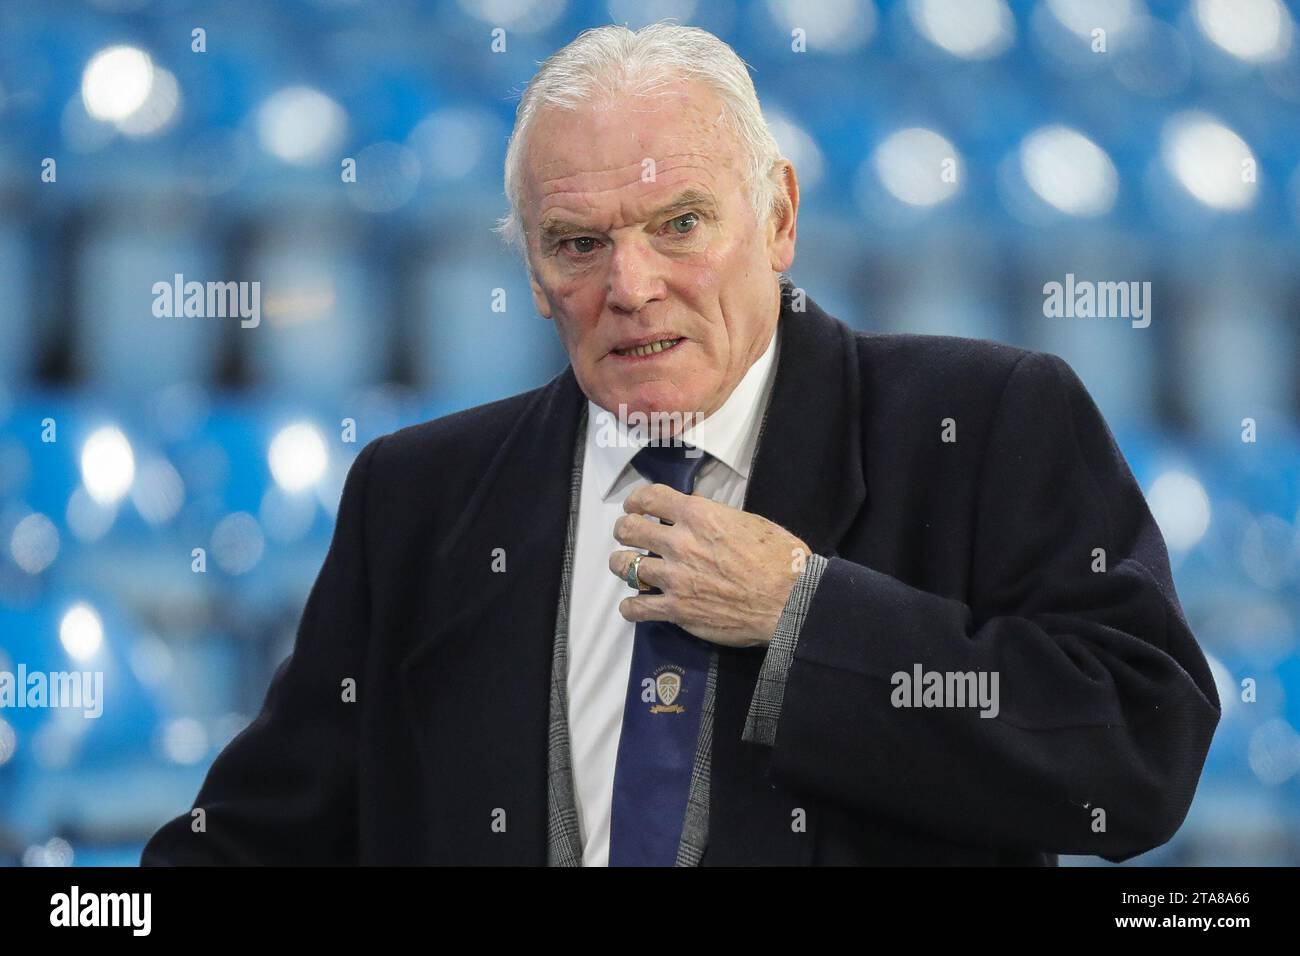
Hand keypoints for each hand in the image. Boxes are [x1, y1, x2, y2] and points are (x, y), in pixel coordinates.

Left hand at [608, 482, 810, 647]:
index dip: (635, 500)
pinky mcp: (676, 609)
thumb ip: (715, 517)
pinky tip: (634, 606)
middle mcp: (680, 543)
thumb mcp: (747, 521)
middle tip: (628, 535)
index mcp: (698, 515)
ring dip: (622, 565)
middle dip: (624, 530)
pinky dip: (630, 607)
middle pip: (629, 529)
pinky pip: (636, 608)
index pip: (649, 498)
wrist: (789, 600)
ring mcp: (675, 577)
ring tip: (626, 567)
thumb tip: (698, 517)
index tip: (634, 506)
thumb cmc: (780, 559)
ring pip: (624, 566)